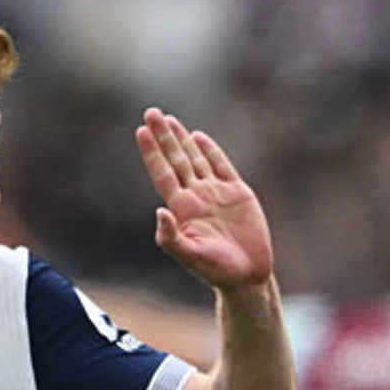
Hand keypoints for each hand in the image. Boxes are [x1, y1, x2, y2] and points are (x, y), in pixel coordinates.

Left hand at [135, 108, 273, 291]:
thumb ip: (171, 238)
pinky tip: (198, 137)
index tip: (141, 131)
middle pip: (176, 159)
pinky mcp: (237, 194)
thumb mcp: (190, 256)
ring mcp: (216, 193)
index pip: (163, 173)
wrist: (247, 277)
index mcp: (182, 209)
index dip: (152, 152)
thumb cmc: (217, 271)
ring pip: (195, 159)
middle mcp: (196, 196)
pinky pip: (221, 166)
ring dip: (182, 139)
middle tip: (151, 112)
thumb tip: (159, 212)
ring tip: (168, 119)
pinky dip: (210, 151)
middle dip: (163, 136)